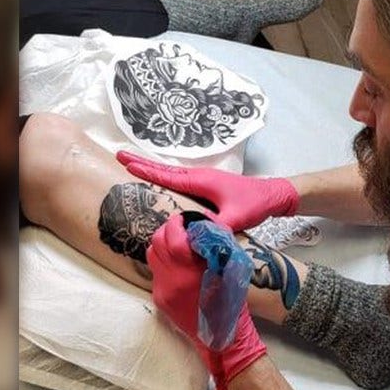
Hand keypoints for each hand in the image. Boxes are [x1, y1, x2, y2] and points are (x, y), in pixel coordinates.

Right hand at [117, 150, 298, 231]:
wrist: (271, 195)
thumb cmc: (254, 203)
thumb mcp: (236, 217)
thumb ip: (216, 226)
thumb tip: (194, 234)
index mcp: (201, 180)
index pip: (167, 175)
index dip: (146, 170)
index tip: (126, 163)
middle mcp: (198, 177)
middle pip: (164, 169)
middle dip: (141, 162)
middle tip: (118, 155)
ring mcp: (201, 180)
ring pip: (170, 173)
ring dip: (150, 168)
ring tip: (130, 164)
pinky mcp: (205, 186)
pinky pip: (178, 180)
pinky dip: (163, 177)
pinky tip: (157, 179)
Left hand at [146, 213, 266, 383]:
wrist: (222, 337)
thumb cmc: (232, 302)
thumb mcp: (230, 269)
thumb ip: (214, 246)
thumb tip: (202, 225)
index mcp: (190, 272)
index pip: (171, 237)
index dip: (175, 224)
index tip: (182, 220)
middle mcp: (171, 281)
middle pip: (156, 243)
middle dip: (167, 231)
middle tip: (180, 228)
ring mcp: (162, 291)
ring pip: (152, 256)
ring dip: (162, 245)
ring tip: (177, 245)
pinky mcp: (159, 299)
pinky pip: (156, 273)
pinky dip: (164, 263)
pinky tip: (178, 266)